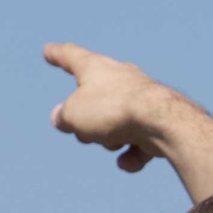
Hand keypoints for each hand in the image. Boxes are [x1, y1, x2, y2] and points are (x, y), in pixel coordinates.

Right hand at [44, 42, 173, 172]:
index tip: (49, 51)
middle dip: (88, 120)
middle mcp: (121, 78)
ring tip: (114, 139)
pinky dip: (132, 156)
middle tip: (86, 131)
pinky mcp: (160, 123)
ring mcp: (142, 100)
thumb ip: (64, 117)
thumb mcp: (75, 115)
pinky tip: (129, 161)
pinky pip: (139, 145)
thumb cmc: (113, 110)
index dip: (57, 55)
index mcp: (95, 67)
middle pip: (95, 101)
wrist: (163, 122)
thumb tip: (61, 119)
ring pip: (115, 126)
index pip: (70, 56)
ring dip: (110, 139)